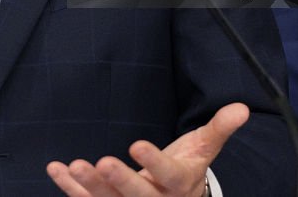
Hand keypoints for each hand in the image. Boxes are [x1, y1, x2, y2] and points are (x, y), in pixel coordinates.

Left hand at [46, 102, 248, 195]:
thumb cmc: (186, 168)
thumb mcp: (203, 148)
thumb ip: (218, 129)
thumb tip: (241, 108)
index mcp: (179, 184)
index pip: (168, 174)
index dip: (153, 162)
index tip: (135, 144)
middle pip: (137, 196)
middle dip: (119, 181)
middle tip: (102, 163)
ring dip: (88, 186)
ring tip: (72, 165)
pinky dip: (70, 188)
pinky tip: (55, 169)